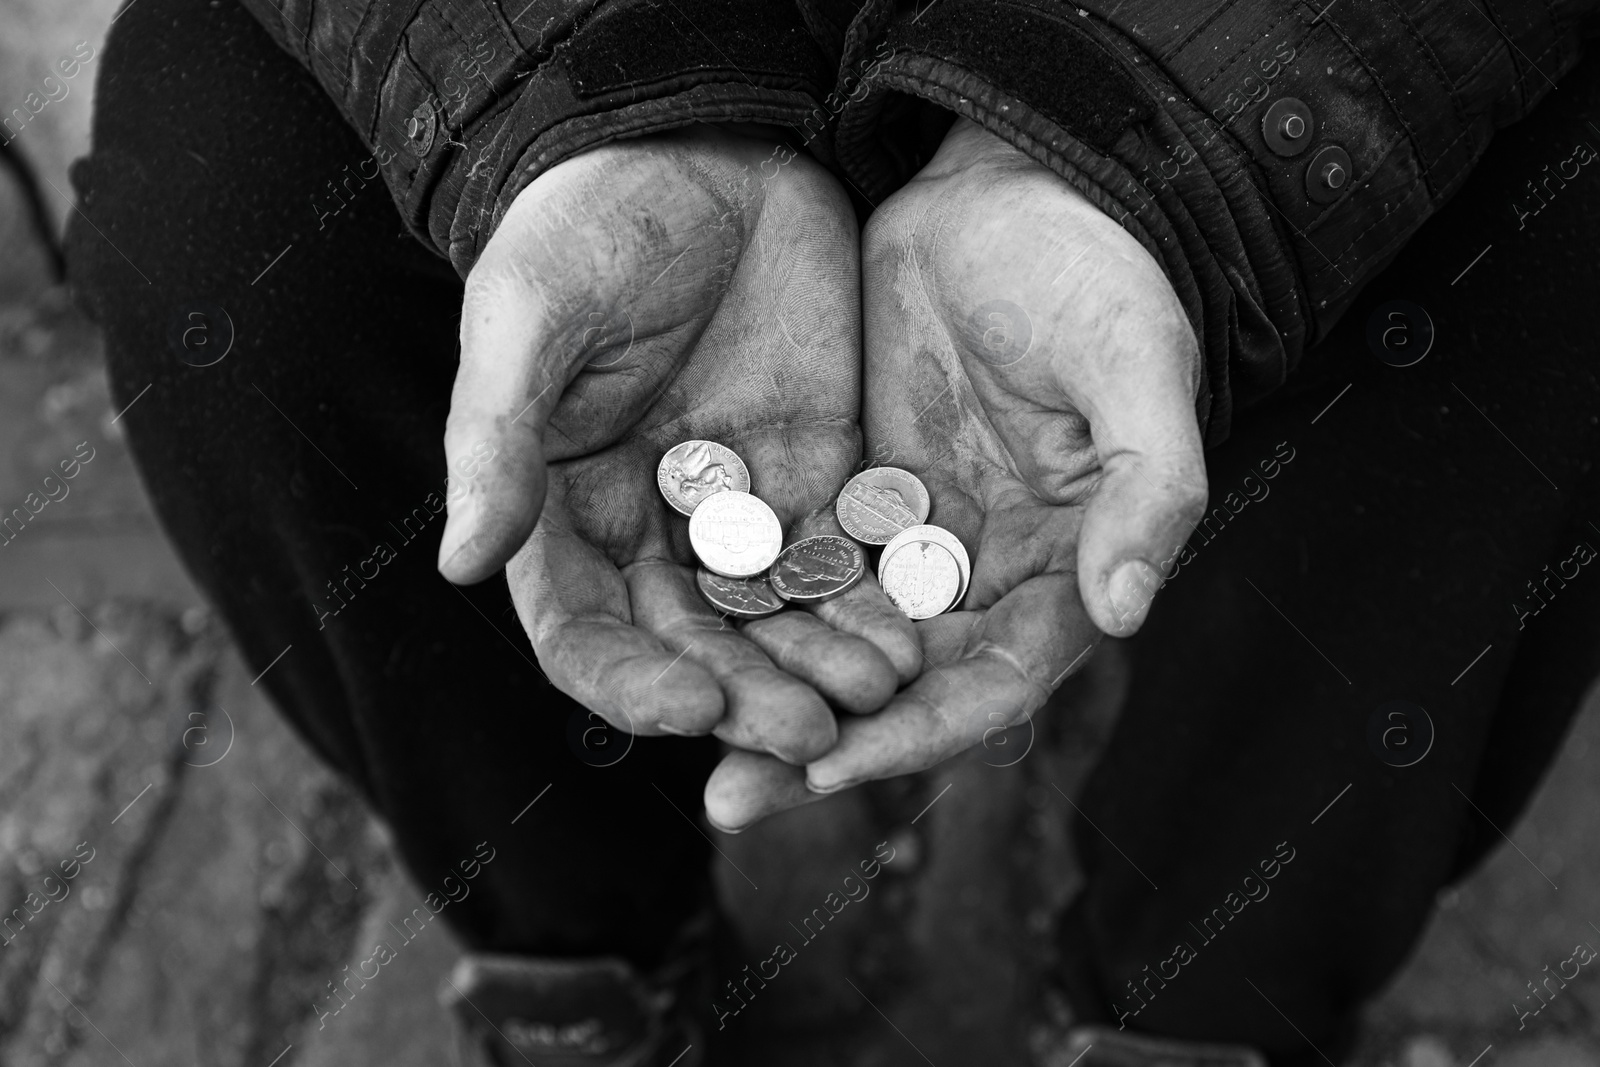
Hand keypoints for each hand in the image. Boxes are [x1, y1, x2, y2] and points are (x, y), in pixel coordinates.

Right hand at [438, 127, 919, 765]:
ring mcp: (738, 508)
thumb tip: (461, 565)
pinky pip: (843, 558)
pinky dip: (871, 602)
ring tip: (876, 696)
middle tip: (809, 735)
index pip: (586, 630)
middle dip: (747, 694)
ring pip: (776, 616)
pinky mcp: (817, 475)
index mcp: (563, 508)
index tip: (691, 707)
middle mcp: (648, 529)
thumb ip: (497, 440)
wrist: (703, 145)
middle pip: (693, 642)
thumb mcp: (530, 314)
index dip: (630, 680)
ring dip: (818, 666)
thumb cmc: (592, 219)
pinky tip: (910, 636)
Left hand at [706, 118, 1207, 826]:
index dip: (913, 734)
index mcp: (1062, 574)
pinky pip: (795, 563)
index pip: (989, 685)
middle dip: (817, 746)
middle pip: (898, 691)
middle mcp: (984, 579)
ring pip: (835, 640)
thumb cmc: (1101, 274)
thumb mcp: (1137, 369)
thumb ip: (1148, 489)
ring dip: (768, 690)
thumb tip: (1127, 612)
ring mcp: (915, 540)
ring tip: (680, 733)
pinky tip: (674, 631)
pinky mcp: (857, 495)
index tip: (826, 766)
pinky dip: (747, 603)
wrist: (1022, 189)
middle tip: (725, 801)